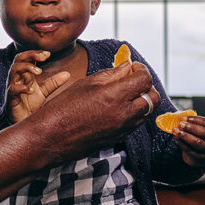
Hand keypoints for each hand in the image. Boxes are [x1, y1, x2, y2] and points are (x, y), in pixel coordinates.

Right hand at [5, 50, 69, 123]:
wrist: (22, 120)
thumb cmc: (30, 103)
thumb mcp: (44, 91)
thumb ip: (54, 82)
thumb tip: (68, 74)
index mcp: (25, 74)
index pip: (27, 57)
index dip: (36, 53)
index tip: (48, 54)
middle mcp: (18, 77)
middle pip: (19, 59)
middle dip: (30, 55)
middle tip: (43, 57)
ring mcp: (13, 85)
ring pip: (14, 69)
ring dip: (26, 67)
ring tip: (39, 72)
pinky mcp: (10, 97)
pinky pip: (13, 88)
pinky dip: (22, 88)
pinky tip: (31, 90)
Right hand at [21, 61, 158, 159]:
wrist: (50, 137)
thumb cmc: (63, 107)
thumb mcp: (86, 83)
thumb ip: (111, 74)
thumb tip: (127, 66)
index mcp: (115, 95)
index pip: (145, 79)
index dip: (141, 70)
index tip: (133, 68)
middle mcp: (124, 113)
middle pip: (153, 98)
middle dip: (146, 86)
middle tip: (133, 80)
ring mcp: (123, 128)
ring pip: (147, 112)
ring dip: (141, 101)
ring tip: (125, 94)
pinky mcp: (119, 138)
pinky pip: (136, 124)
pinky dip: (134, 114)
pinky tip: (118, 107)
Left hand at [173, 114, 204, 166]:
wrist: (199, 155)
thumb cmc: (198, 137)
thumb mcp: (199, 129)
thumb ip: (192, 124)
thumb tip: (181, 118)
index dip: (195, 120)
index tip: (183, 118)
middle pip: (204, 133)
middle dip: (192, 128)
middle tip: (180, 124)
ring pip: (198, 143)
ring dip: (186, 136)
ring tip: (177, 131)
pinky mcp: (200, 157)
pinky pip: (190, 150)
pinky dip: (182, 144)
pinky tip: (176, 138)